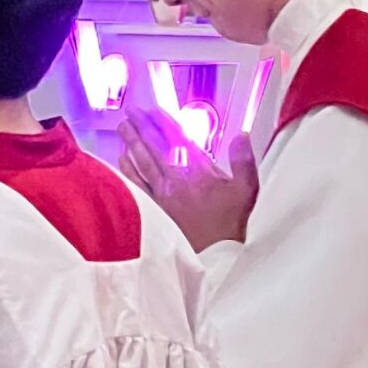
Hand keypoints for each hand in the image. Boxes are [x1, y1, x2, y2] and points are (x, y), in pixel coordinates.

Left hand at [119, 116, 259, 251]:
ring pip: (141, 162)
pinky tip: (120, 159)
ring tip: (123, 127)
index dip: (164, 121)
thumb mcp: (246, 191)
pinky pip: (135, 184)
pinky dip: (126, 169)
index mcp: (198, 172)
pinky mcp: (153, 208)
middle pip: (154, 147)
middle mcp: (176, 180)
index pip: (177, 139)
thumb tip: (241, 137)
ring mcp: (161, 195)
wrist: (214, 258)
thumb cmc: (229, 226)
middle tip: (131, 110)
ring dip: (131, 143)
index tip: (154, 109)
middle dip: (141, 126)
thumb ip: (244, 161)